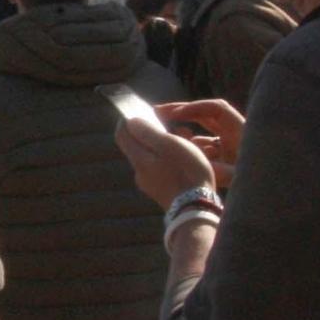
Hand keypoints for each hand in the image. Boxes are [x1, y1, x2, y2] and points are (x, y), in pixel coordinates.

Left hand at [117, 98, 243, 205]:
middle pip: (138, 146)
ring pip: (153, 158)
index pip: (122, 134)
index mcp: (138, 159)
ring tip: (187, 141)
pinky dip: (171, 159)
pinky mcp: (163, 193)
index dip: (127, 119)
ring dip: (165, 146)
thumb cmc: (186, 172)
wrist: (197, 210)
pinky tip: (188, 159)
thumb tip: (131, 120)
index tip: (138, 110)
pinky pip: (162, 170)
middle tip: (173, 127)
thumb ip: (147, 132)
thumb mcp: (168, 145)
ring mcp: (151, 185)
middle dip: (152, 132)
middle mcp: (140, 173)